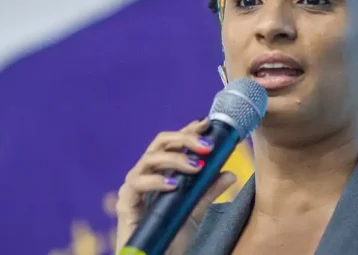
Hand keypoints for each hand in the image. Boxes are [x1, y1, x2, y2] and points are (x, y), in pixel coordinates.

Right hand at [115, 118, 236, 254]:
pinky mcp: (125, 202)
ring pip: (150, 158)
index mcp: (162, 170)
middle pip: (161, 142)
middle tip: (207, 146)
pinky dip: (156, 181)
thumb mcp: (196, 210)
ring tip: (196, 166)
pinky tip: (173, 185)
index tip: (206, 123)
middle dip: (185, 138)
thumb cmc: (172, 235)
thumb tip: (231, 173)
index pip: (174, 142)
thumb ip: (210, 190)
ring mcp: (134, 185)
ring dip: (175, 158)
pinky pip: (137, 183)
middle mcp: (147, 172)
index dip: (188, 129)